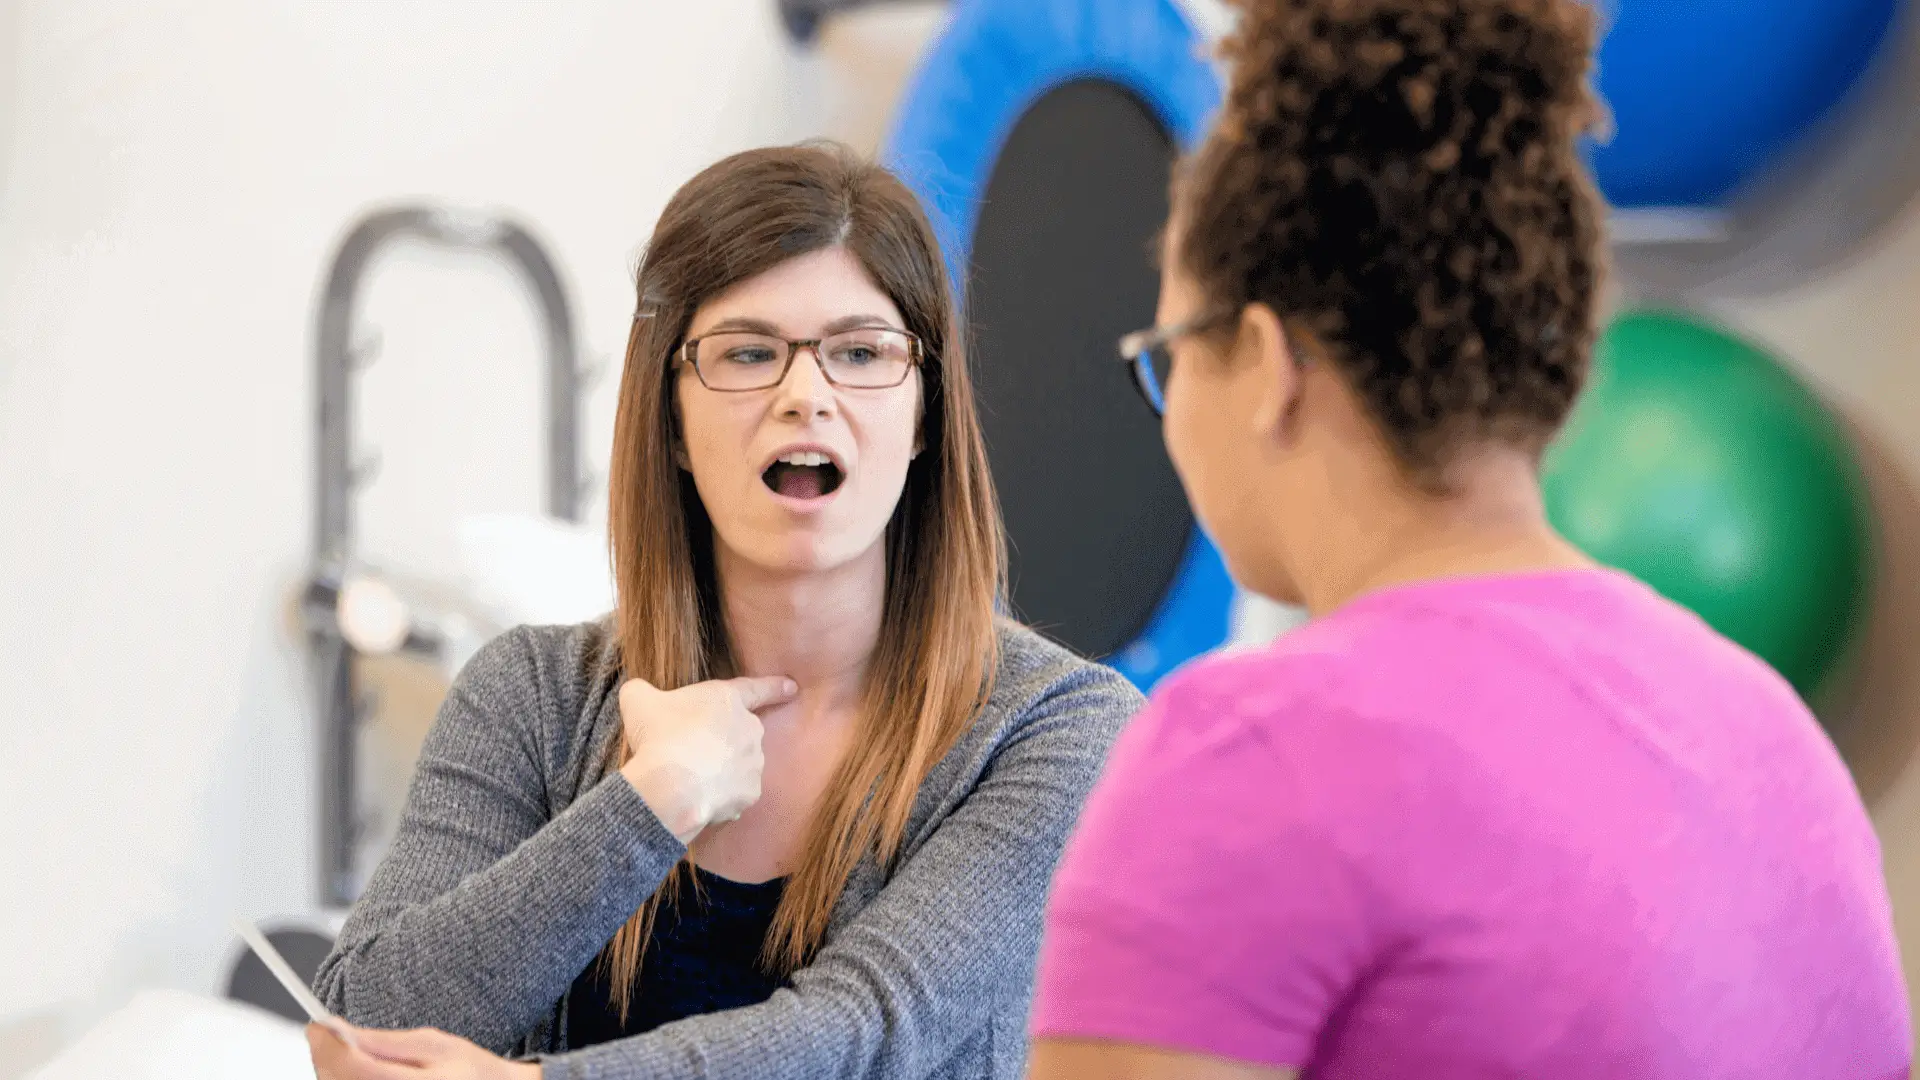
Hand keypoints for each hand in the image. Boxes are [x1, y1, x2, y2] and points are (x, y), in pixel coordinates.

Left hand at [308, 1023, 541, 1079]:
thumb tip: (343, 1033)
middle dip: (324, 1056)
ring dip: (331, 1070)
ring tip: (344, 1050)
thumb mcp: (434, 1044)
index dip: (328, 1045)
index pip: (355, 1068)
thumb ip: (387, 1043)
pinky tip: (354, 1071)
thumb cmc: (467, 1072)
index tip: (318, 1024)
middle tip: (325, 1032)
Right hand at [617, 674, 796, 842]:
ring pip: (740, 765)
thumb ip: (640, 690)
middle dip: (722, 741)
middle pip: (741, 732)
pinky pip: (736, 794)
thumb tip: (636, 690)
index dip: (774, 687)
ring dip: (722, 770)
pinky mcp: (750, 794)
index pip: (757, 688)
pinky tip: (700, 799)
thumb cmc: (658, 736)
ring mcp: (753, 763)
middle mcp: (749, 729)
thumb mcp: (637, 701)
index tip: (792, 688)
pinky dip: (721, 797)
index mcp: (727, 700)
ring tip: (691, 778)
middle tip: (692, 751)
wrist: (670, 785)